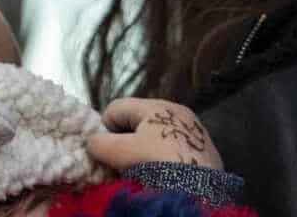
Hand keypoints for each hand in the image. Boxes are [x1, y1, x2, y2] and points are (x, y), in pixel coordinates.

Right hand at [86, 98, 222, 170]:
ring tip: (143, 173)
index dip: (105, 130)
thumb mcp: (122, 153)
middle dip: (125, 142)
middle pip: (136, 122)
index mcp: (156, 106)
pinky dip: (163, 160)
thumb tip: (93, 142)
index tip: (107, 154)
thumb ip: (101, 144)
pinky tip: (164, 175)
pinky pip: (172, 149)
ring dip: (143, 153)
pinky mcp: (202, 150)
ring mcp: (192, 131)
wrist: (204, 191)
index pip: (116, 108)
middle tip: (123, 165)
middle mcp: (177, 112)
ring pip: (154, 137)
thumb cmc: (161, 165)